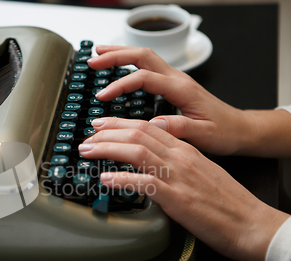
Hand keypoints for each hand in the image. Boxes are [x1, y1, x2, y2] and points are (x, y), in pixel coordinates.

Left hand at [78, 117, 288, 260]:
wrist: (250, 223)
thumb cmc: (226, 202)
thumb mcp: (199, 173)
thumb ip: (175, 165)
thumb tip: (150, 168)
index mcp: (186, 149)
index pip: (148, 126)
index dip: (120, 123)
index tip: (101, 125)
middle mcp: (180, 157)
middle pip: (138, 134)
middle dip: (107, 132)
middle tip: (87, 136)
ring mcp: (178, 176)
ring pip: (137, 151)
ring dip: (107, 148)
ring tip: (87, 150)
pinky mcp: (177, 198)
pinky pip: (144, 183)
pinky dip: (121, 179)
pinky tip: (105, 179)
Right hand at [87, 46, 252, 155]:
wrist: (239, 129)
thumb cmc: (224, 132)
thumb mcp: (204, 135)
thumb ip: (179, 128)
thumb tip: (153, 124)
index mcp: (182, 89)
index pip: (145, 78)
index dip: (121, 84)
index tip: (102, 95)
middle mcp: (177, 79)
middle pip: (143, 56)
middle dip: (115, 56)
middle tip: (93, 61)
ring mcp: (175, 79)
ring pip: (145, 56)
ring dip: (120, 53)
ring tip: (99, 54)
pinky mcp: (173, 84)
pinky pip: (147, 66)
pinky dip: (129, 63)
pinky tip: (118, 67)